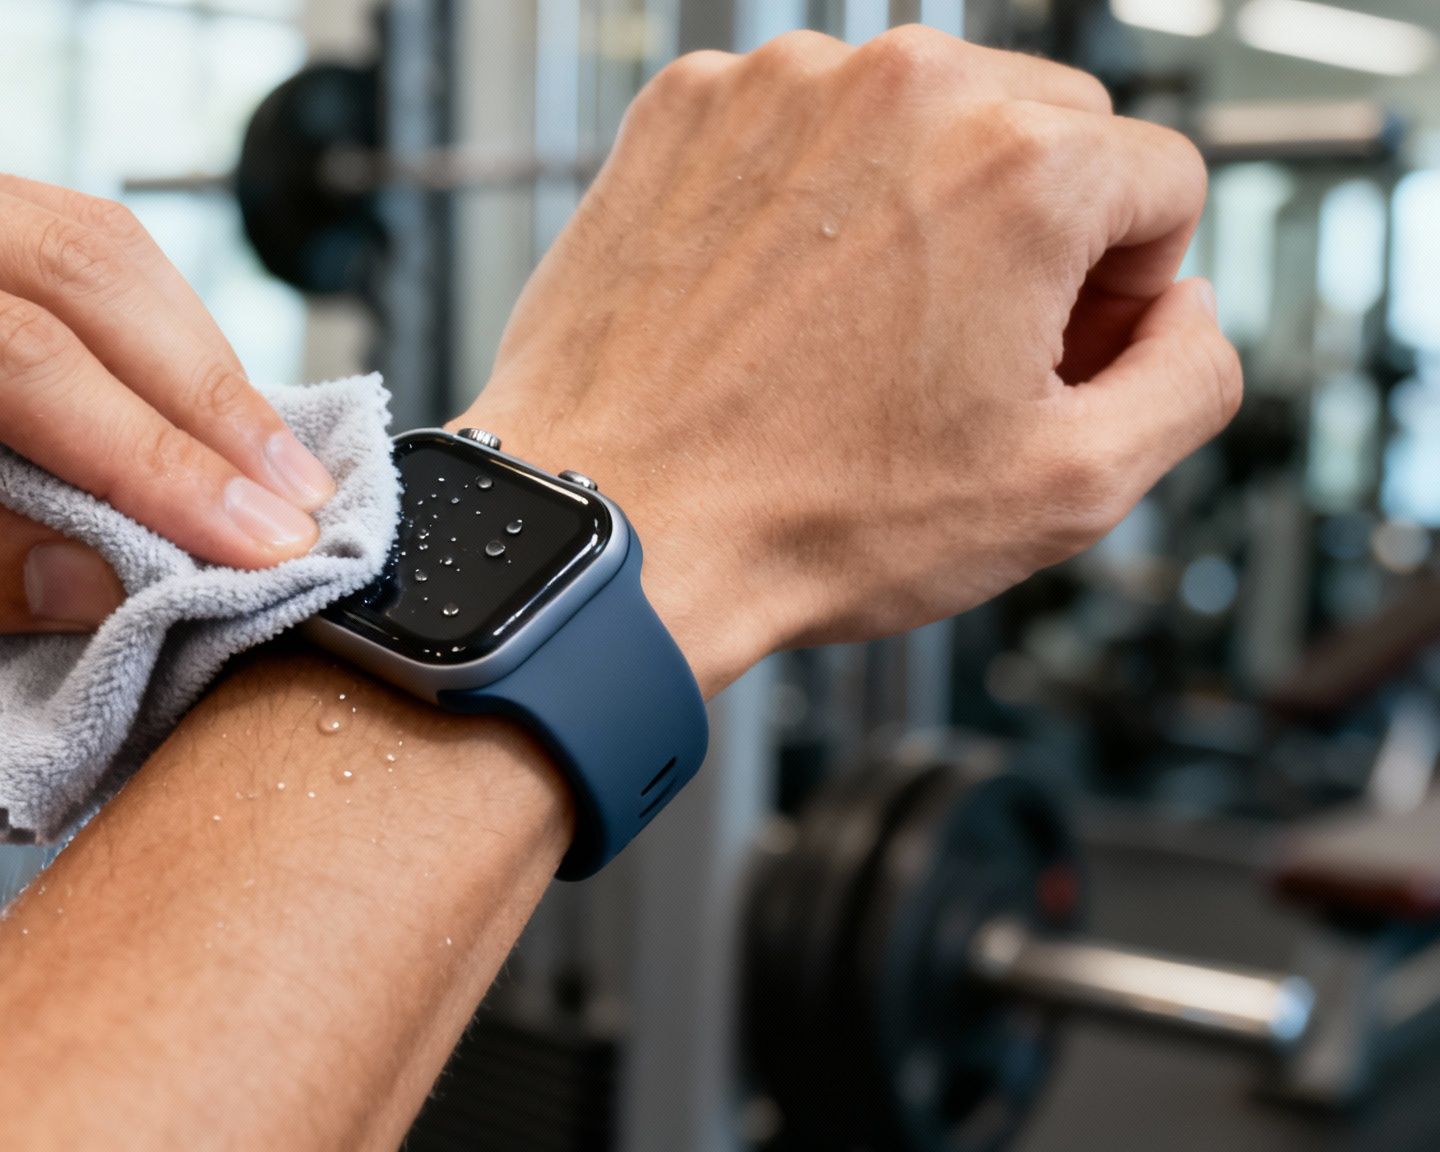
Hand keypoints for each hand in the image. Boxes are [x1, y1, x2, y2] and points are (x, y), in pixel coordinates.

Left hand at [0, 107, 335, 666]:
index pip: (7, 351)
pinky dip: (136, 340)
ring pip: (82, 241)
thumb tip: (103, 579)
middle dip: (201, 399)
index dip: (148, 453)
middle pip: (71, 266)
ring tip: (265, 473)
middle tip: (291, 506)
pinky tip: (192, 413)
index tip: (246, 538)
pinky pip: (49, 248)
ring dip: (190, 362)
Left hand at [460, 28, 1240, 692]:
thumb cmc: (808, 517)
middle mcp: (901, 87)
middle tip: (958, 354)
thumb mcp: (1072, 490)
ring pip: (920, 117)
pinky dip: (805, 194)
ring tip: (852, 337)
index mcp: (1020, 163)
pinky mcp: (686, 108)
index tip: (1048, 357)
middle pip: (1048, 130)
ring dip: (918, 204)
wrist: (611, 525)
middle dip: (1033, 234)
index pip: (1161, 184)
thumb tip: (1186, 308)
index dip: (1123, 293)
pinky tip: (773, 302)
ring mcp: (779, 86)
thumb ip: (1193, 375)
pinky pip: (800, 124)